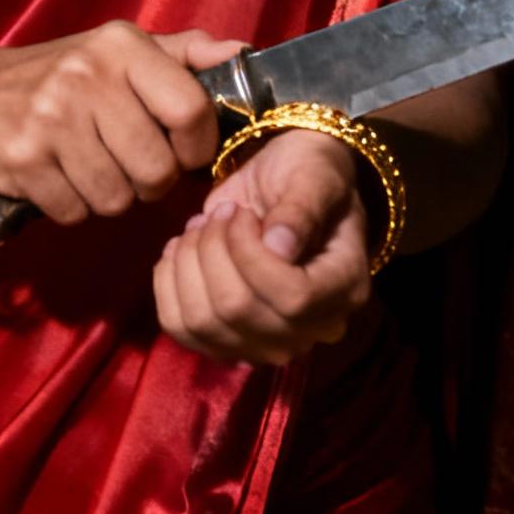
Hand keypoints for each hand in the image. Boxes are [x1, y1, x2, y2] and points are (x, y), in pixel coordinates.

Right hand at [0, 23, 245, 224]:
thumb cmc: (56, 77)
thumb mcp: (116, 51)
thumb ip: (182, 54)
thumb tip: (241, 52)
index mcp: (121, 45)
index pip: (191, 111)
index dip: (195, 149)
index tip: (181, 154)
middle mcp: (87, 75)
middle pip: (157, 170)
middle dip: (148, 183)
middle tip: (125, 167)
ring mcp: (51, 117)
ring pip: (117, 198)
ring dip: (108, 197)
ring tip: (87, 169)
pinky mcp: (21, 158)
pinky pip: (75, 212)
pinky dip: (70, 207)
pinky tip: (56, 179)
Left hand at [152, 127, 371, 365]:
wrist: (286, 184)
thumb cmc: (309, 172)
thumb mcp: (314, 175)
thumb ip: (301, 207)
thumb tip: (278, 247)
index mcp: (345, 286)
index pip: (293, 297)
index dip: (251, 254)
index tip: (242, 213)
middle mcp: (311, 328)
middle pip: (238, 311)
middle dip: (213, 250)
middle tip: (222, 214)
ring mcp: (268, 341)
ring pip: (202, 323)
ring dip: (188, 263)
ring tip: (202, 228)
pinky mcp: (228, 339)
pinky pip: (180, 328)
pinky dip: (168, 283)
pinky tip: (179, 250)